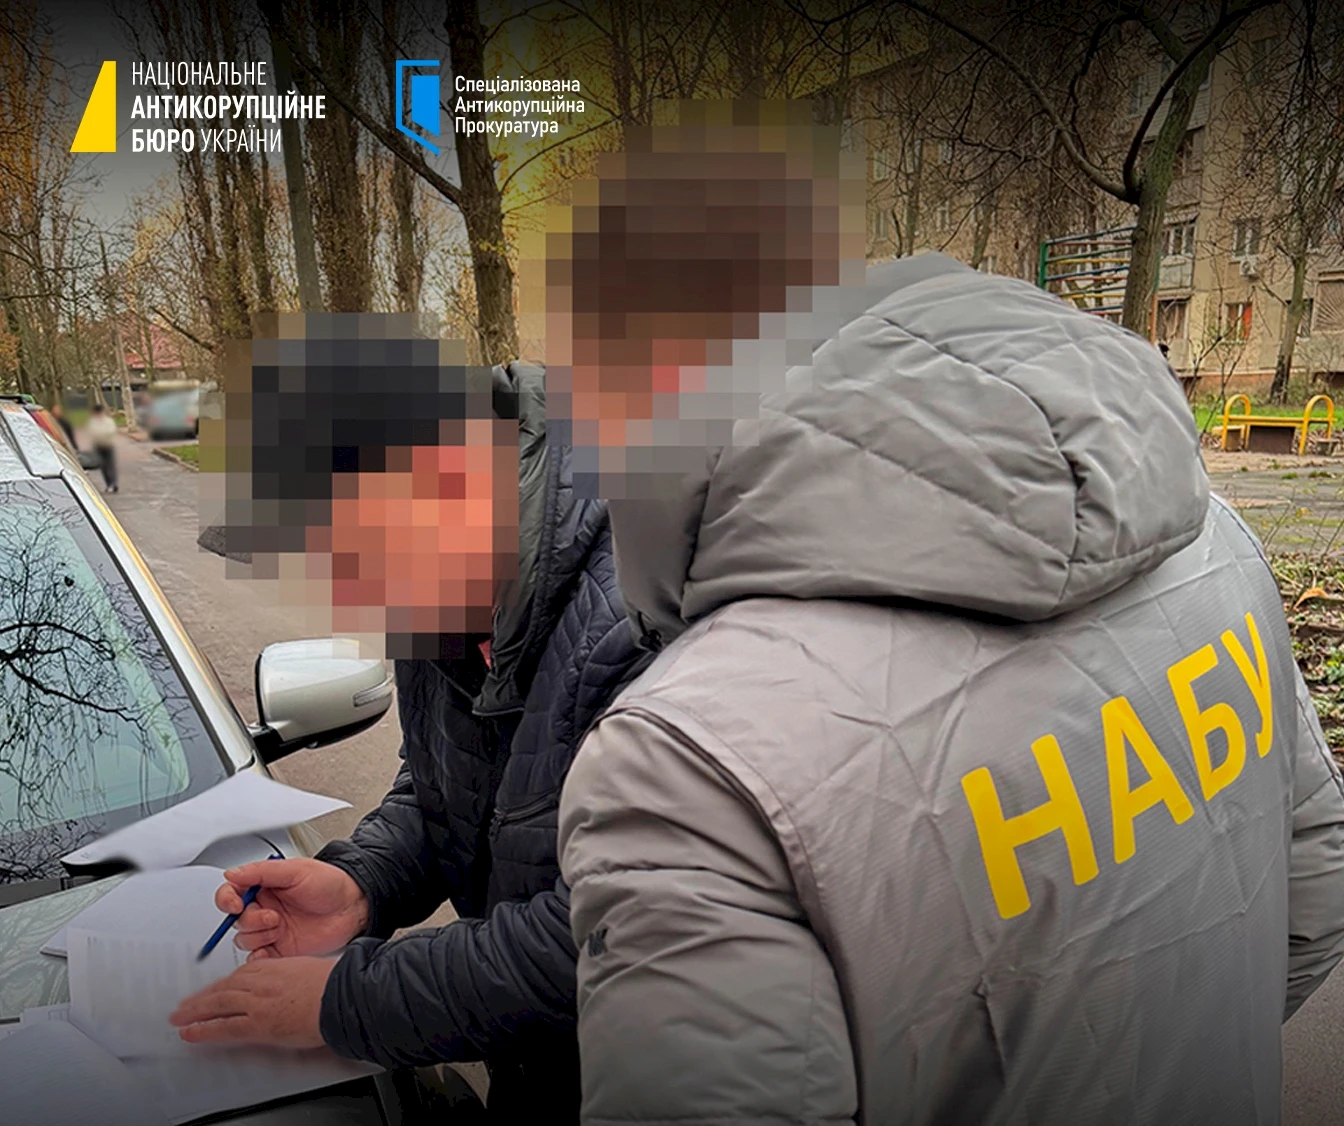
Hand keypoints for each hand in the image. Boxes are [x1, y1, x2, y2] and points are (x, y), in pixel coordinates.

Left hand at [170, 956, 335, 1047]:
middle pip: (224, 987)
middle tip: (184, 1004)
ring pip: (218, 1004)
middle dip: (201, 997)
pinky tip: (190, 1033)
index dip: (221, 984)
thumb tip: (285, 985)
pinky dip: (203, 1030)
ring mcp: (257, 1002)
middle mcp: (261, 982)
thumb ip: (290, 975)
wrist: (341, 996)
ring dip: (194, 1011)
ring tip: (179, 1018)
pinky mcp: (257, 1023)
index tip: (212, 989)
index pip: (239, 974)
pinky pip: (223, 1026)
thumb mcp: (308, 970)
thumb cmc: (333, 984)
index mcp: (274, 966)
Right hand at [217, 858, 368, 958]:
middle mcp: (265, 909)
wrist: (354, 907)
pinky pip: (257, 958)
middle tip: (272, 916)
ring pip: (244, 939)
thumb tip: (232, 873)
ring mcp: (272, 931)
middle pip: (236, 919)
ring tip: (280, 926)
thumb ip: (262, 872)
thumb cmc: (331, 885)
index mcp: (265, 887)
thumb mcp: (296, 870)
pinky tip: (270, 948)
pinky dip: (258, 957)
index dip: (227, 899)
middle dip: (250, 919)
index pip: (232, 893)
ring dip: (258, 935)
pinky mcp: (280, 950)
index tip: (236, 904)